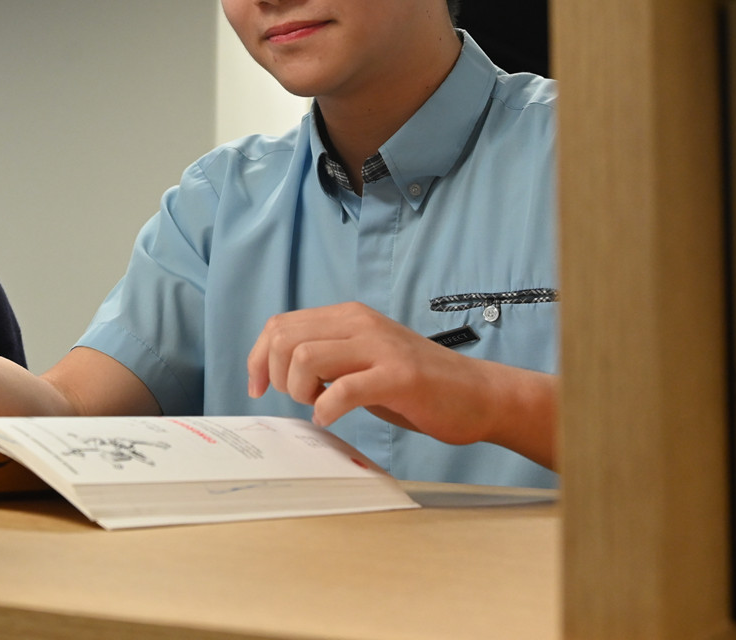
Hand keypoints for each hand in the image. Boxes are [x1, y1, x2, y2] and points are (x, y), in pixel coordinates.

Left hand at [245, 302, 496, 445]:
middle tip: (297, 398)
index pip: (280, 325)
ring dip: (299, 390)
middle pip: (284, 339)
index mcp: (348, 317)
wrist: (478, 395)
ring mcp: (380, 348)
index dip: (258, 358)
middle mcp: (360, 323)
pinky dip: (327, 408)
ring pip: (305, 358)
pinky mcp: (399, 376)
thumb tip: (275, 368)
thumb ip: (326, 356)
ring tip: (319, 404)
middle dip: (275, 375)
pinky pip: (343, 389)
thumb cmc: (416, 385)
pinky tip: (332, 417)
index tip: (257, 387)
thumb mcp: (362, 360)